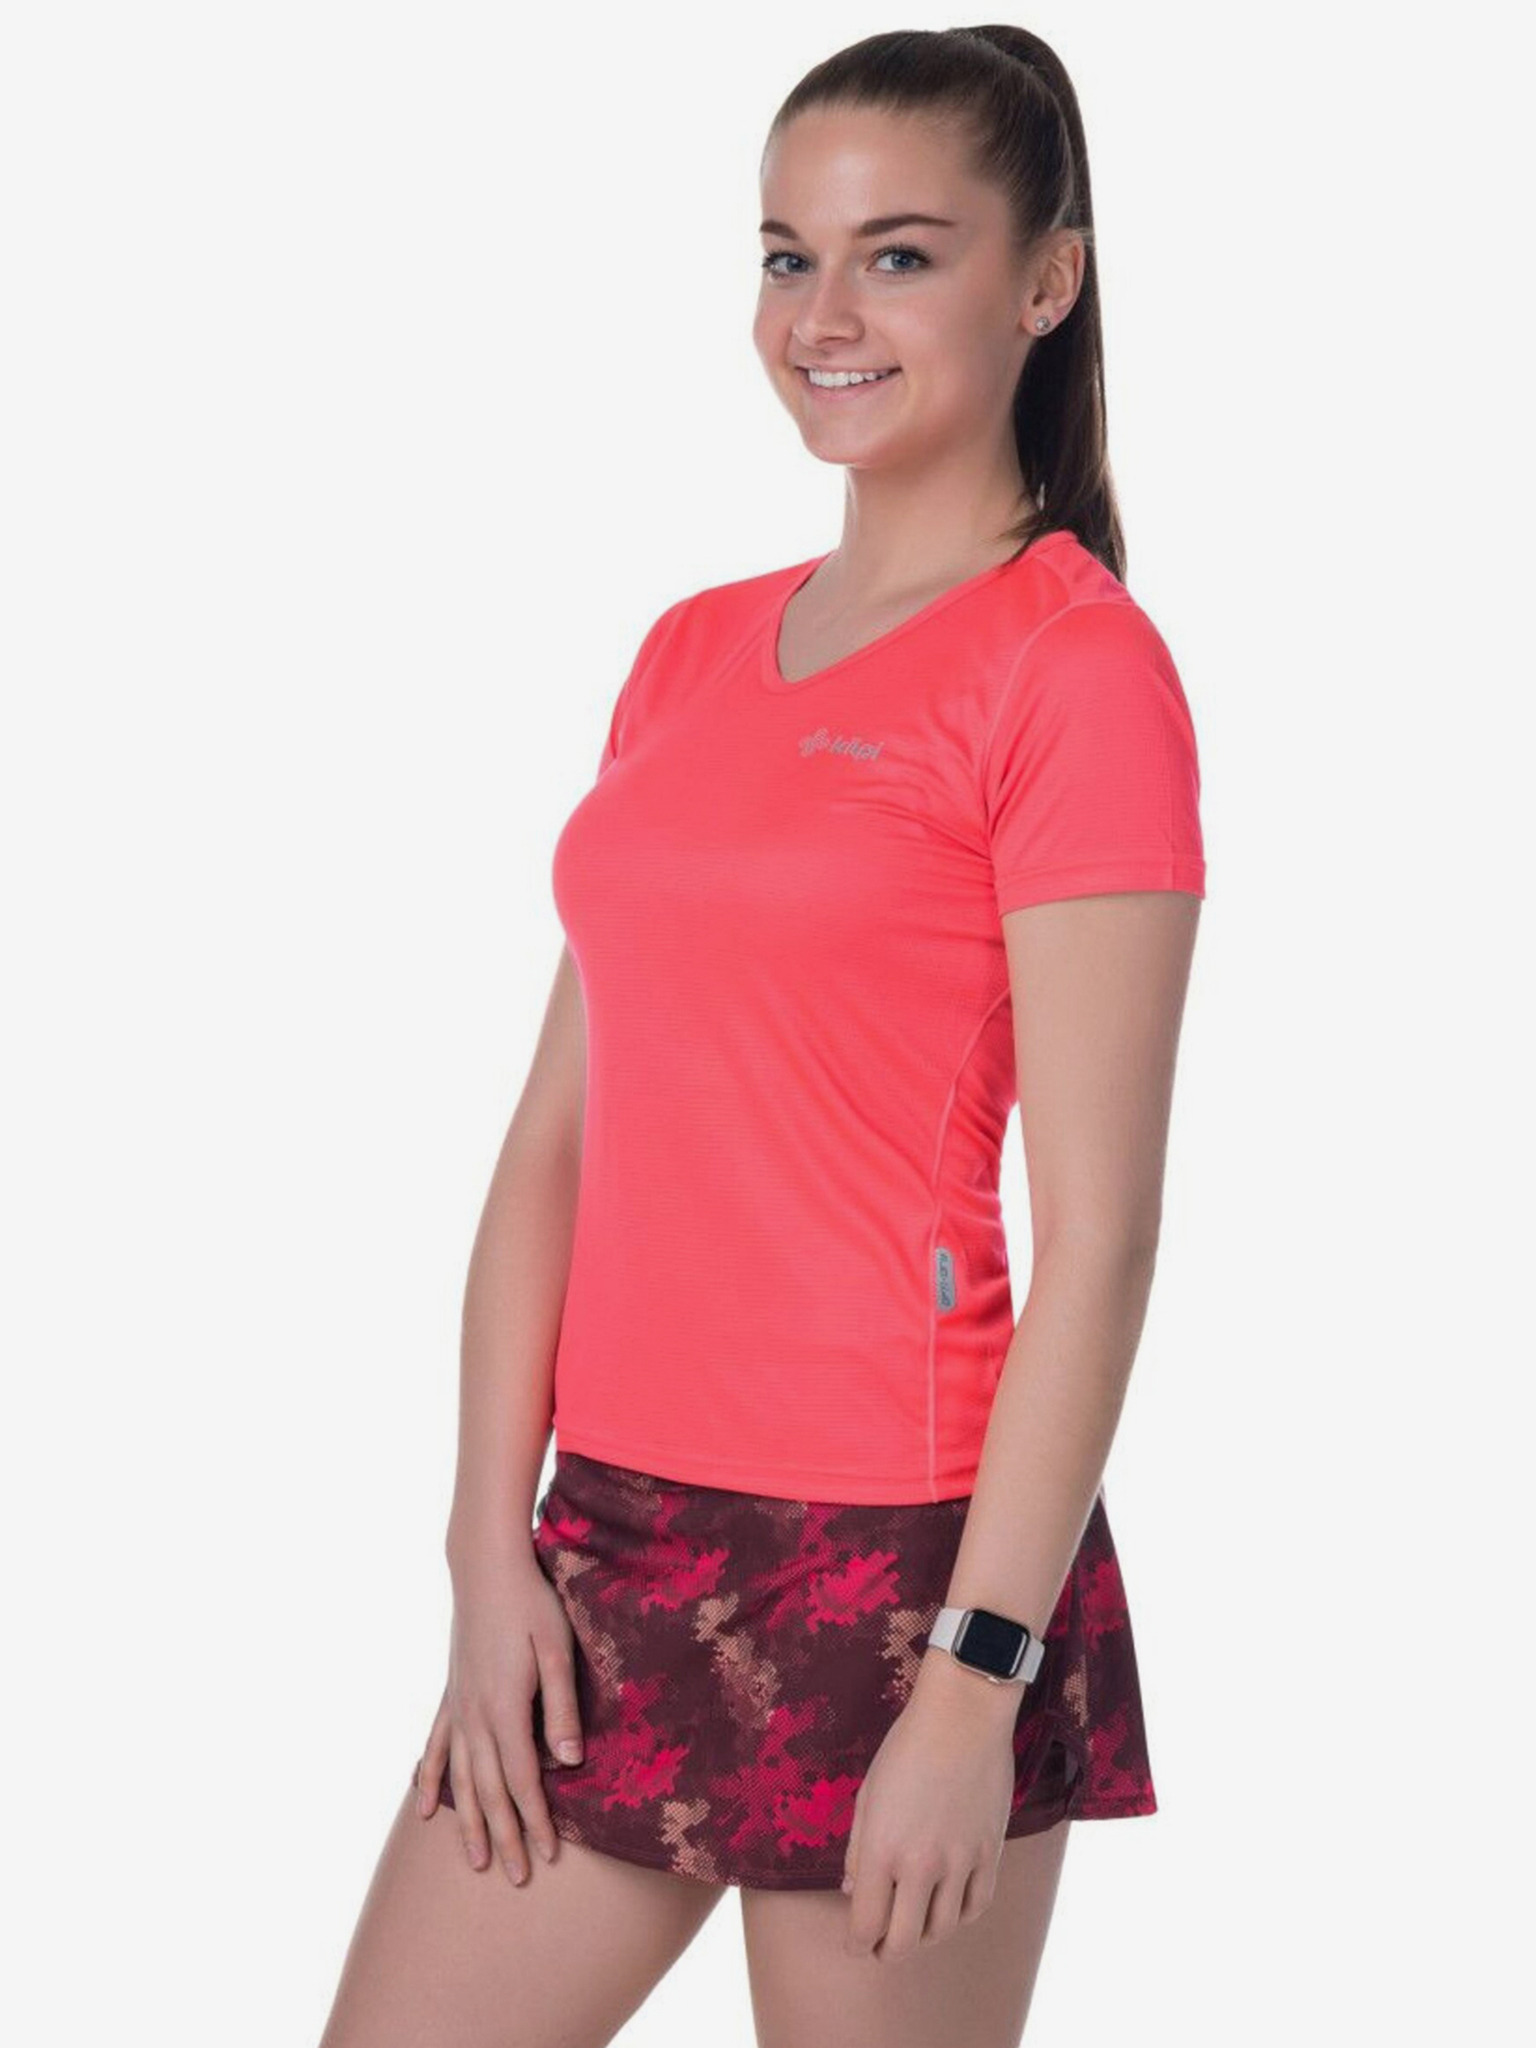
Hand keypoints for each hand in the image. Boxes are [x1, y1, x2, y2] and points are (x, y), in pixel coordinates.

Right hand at [412, 1552, 585, 1885]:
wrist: (486, 1567)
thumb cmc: (532, 1602)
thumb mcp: (558, 1648)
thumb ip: (562, 1706)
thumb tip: (569, 1761)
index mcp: (506, 1707)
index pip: (521, 1779)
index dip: (536, 1819)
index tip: (548, 1855)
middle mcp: (475, 1715)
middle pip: (489, 1789)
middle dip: (504, 1836)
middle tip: (515, 1878)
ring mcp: (458, 1705)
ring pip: (459, 1777)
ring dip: (468, 1821)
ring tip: (475, 1860)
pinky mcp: (451, 1693)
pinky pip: (434, 1747)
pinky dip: (428, 1780)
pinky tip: (422, 1808)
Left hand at [842, 1650, 1022, 1959]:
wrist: (963, 1715)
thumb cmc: (906, 1748)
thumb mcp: (868, 1795)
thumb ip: (859, 1850)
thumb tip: (853, 1892)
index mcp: (882, 1850)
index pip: (865, 1925)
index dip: (856, 1945)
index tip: (855, 1945)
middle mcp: (921, 1865)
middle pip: (904, 1942)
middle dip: (887, 1952)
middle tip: (882, 1948)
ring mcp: (960, 1861)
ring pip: (943, 1929)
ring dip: (924, 1936)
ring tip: (914, 1926)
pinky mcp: (990, 1852)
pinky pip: (977, 1905)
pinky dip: (960, 1916)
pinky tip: (949, 1907)